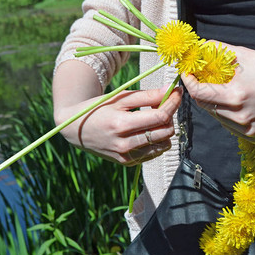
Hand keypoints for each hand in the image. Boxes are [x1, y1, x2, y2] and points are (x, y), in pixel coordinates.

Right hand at [55, 86, 182, 165]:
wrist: (76, 129)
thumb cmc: (99, 108)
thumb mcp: (120, 97)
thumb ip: (146, 95)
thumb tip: (170, 90)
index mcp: (121, 124)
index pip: (160, 116)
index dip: (173, 103)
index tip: (178, 92)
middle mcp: (124, 144)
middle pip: (165, 132)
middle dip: (170, 116)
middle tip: (163, 105)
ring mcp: (126, 156)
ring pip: (164, 145)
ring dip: (165, 130)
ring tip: (153, 118)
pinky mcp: (127, 163)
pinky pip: (154, 152)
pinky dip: (157, 140)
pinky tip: (147, 130)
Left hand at [182, 43, 254, 142]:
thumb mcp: (244, 54)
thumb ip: (217, 50)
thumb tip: (197, 46)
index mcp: (237, 95)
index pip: (198, 93)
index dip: (189, 81)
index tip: (186, 72)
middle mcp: (240, 116)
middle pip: (205, 106)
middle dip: (201, 91)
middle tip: (204, 79)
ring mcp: (247, 129)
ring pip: (216, 117)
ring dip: (216, 103)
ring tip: (231, 91)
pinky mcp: (254, 137)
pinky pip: (229, 126)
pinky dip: (229, 114)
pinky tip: (242, 104)